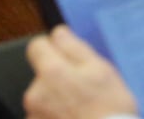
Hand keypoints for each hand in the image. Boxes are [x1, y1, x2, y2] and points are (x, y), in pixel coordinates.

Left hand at [23, 25, 137, 118]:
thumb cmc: (109, 108)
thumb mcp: (101, 69)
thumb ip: (74, 47)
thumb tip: (58, 33)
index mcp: (51, 72)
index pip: (36, 45)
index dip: (53, 46)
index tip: (68, 55)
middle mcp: (35, 93)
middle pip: (42, 72)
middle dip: (60, 74)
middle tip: (84, 85)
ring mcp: (34, 114)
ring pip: (44, 94)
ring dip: (58, 96)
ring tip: (82, 105)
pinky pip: (45, 113)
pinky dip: (57, 114)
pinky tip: (75, 117)